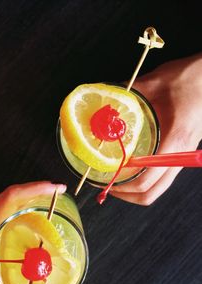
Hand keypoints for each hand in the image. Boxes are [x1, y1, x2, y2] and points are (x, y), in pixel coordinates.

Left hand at [0, 182, 65, 283]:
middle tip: (56, 191)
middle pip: (11, 193)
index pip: (12, 198)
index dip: (36, 190)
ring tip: (46, 199)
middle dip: (36, 188)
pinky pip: (1, 207)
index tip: (53, 188)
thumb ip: (12, 272)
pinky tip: (27, 213)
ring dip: (27, 194)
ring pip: (6, 198)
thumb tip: (34, 268)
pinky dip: (18, 204)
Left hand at [111, 53, 201, 204]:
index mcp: (174, 141)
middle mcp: (179, 154)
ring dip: (135, 191)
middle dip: (127, 195)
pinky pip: (162, 177)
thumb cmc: (190, 79)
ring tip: (115, 181)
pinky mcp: (181, 152)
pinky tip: (131, 169)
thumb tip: (104, 96)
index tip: (105, 182)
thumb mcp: (154, 82)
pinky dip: (145, 181)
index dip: (124, 187)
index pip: (147, 180)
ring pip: (158, 188)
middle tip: (107, 186)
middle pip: (152, 193)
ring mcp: (182, 156)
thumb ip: (128, 93)